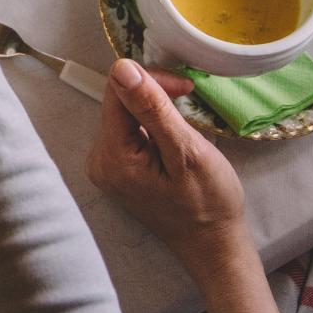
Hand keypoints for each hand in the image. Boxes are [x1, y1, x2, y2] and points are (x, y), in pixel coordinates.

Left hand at [86, 59, 247, 266]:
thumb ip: (152, 109)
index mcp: (111, 156)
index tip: (184, 88)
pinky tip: (173, 139)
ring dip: (155, 109)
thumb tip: (121, 68)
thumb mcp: (187, 152)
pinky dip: (152, 125)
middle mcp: (99, 160)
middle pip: (118, 101)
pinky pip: (130, 131)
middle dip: (154, 94)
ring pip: (125, 114)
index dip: (150, 79)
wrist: (213, 245)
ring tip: (184, 127)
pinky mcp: (118, 168)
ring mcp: (107, 166)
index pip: (117, 91)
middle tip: (187, 100)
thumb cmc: (209, 204)